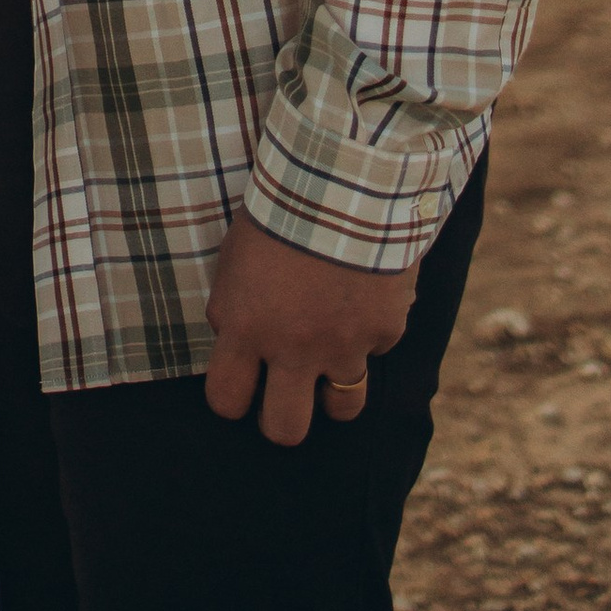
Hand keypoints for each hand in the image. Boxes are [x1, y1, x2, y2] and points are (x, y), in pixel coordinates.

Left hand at [201, 200, 418, 445]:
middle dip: (282, 422)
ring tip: (331, 365)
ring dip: (335, 393)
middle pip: (285, 429)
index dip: (231, 400)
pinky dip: (369, 332)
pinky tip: (364, 295)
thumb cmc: (277, 210)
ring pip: (342, 407)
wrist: (343, 181)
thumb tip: (237, 340)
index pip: (226, 400)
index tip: (240, 389)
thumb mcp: (235, 259)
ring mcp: (344, 347)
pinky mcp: (385, 332)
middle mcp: (294, 350)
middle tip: (285, 400)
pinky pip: (376, 348)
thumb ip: (235, 308)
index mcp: (246, 329)